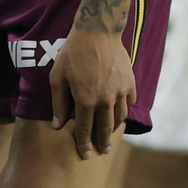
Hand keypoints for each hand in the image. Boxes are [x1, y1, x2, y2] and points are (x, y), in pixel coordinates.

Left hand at [51, 27, 135, 159]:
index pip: (85, 130)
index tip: (85, 156)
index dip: (84, 145)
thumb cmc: (72, 53)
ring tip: (109, 133)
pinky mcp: (130, 83)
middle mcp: (106, 100)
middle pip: (105, 129)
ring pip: (119, 118)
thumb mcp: (58, 77)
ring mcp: (121, 92)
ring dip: (114, 128)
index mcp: (86, 101)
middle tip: (102, 151)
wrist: (97, 31)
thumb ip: (58, 103)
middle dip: (102, 143)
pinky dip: (124, 110)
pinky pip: (129, 103)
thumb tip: (57, 125)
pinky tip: (119, 112)